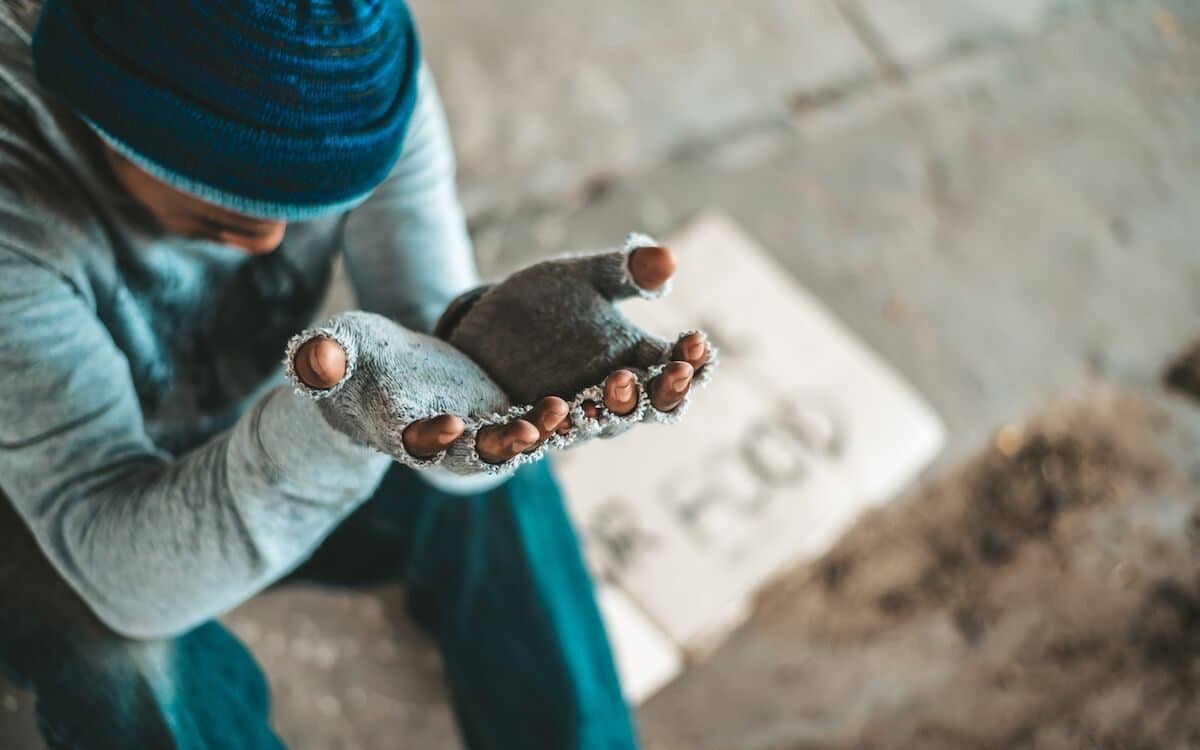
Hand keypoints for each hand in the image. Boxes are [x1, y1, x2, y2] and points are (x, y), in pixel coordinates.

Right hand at [291, 335, 573, 463]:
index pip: (414, 439)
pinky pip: (536, 421)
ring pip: (514, 439)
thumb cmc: (352, 357)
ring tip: (568, 412)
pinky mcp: (506, 415)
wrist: (384, 371)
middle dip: (502, 443)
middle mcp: (444, 442)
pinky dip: (560, 416)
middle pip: (474, 450)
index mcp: (399, 429)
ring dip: (541, 431)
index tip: (450, 422)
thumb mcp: (338, 348)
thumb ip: (324, 358)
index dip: (432, 434)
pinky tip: (590, 399)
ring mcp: (479, 432)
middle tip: (529, 431)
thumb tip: (313, 357)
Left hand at [437, 234, 716, 443]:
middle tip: (658, 372)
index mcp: (631, 364)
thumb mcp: (582, 278)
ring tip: (593, 393)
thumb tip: (667, 257)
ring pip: (586, 429)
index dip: (689, 361)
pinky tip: (523, 428)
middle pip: (639, 409)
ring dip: (591, 417)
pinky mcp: (512, 431)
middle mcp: (604, 400)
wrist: (483, 332)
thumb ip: (624, 271)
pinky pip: (521, 444)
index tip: (695, 341)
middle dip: (650, 393)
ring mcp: (561, 420)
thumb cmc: (547, 305)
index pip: (673, 371)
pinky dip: (522, 438)